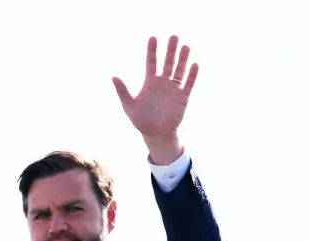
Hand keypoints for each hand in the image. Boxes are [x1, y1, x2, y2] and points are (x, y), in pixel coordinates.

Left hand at [113, 35, 198, 163]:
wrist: (156, 135)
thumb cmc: (142, 121)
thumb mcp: (129, 106)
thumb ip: (123, 91)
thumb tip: (114, 77)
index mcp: (150, 83)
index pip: (151, 62)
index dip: (152, 51)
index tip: (153, 38)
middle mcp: (163, 83)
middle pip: (167, 62)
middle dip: (170, 50)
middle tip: (174, 37)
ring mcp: (173, 89)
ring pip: (179, 70)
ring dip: (183, 59)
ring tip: (185, 47)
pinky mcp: (183, 97)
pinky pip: (188, 84)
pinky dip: (192, 75)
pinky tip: (194, 64)